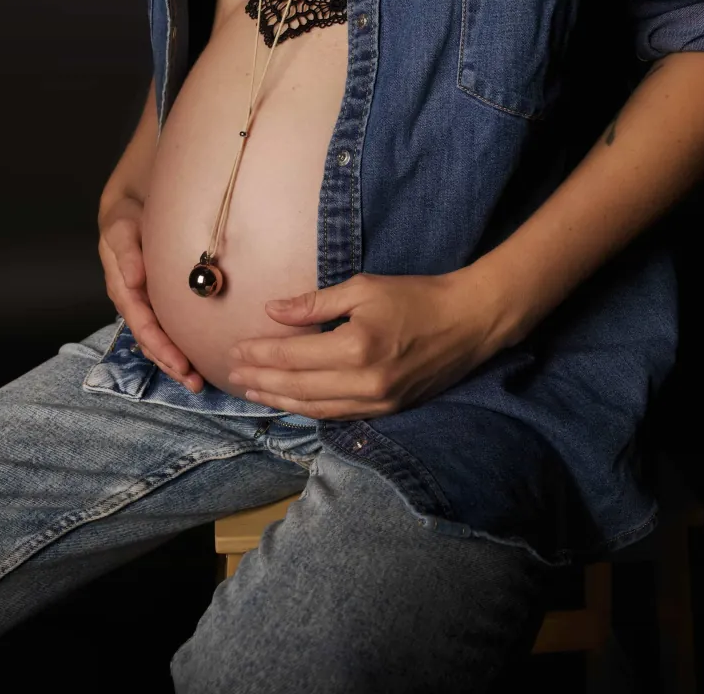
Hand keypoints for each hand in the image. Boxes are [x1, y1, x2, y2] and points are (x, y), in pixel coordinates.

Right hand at [98, 196, 203, 392]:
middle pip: (151, 341)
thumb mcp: (121, 229)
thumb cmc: (125, 218)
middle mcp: (133, 301)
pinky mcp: (157, 300)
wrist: (130, 207)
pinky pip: (167, 327)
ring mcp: (145, 303)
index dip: (160, 346)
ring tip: (197, 382)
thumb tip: (133, 279)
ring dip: (175, 362)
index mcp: (123, 288)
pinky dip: (180, 345)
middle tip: (194, 383)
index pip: (142, 325)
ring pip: (159, 340)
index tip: (180, 364)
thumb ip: (126, 253)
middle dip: (170, 363)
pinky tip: (196, 360)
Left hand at [225, 269, 518, 419]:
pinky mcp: (387, 410)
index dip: (260, 353)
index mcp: (356, 347)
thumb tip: (272, 311)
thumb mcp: (363, 288)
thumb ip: (314, 303)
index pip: (292, 355)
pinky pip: (337, 415)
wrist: (471, 321)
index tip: (235, 348)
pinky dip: (308, 409)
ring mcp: (377, 402)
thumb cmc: (417, 296)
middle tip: (232, 374)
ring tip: (252, 391)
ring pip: (314, 407)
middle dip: (261, 379)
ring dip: (278, 400)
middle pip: (297, 386)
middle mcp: (364, 382)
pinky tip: (289, 401)